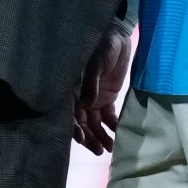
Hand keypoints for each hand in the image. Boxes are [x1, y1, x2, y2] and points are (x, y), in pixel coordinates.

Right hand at [72, 27, 130, 155]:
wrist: (118, 36)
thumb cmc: (102, 45)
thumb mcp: (95, 61)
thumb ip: (91, 82)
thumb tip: (86, 104)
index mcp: (71, 88)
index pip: (69, 112)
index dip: (74, 127)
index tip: (82, 139)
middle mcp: (80, 97)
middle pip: (82, 122)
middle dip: (89, 137)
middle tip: (99, 151)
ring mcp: (93, 98)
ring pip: (94, 123)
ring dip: (100, 136)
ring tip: (109, 149)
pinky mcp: (107, 98)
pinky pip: (108, 116)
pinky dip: (112, 126)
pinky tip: (117, 135)